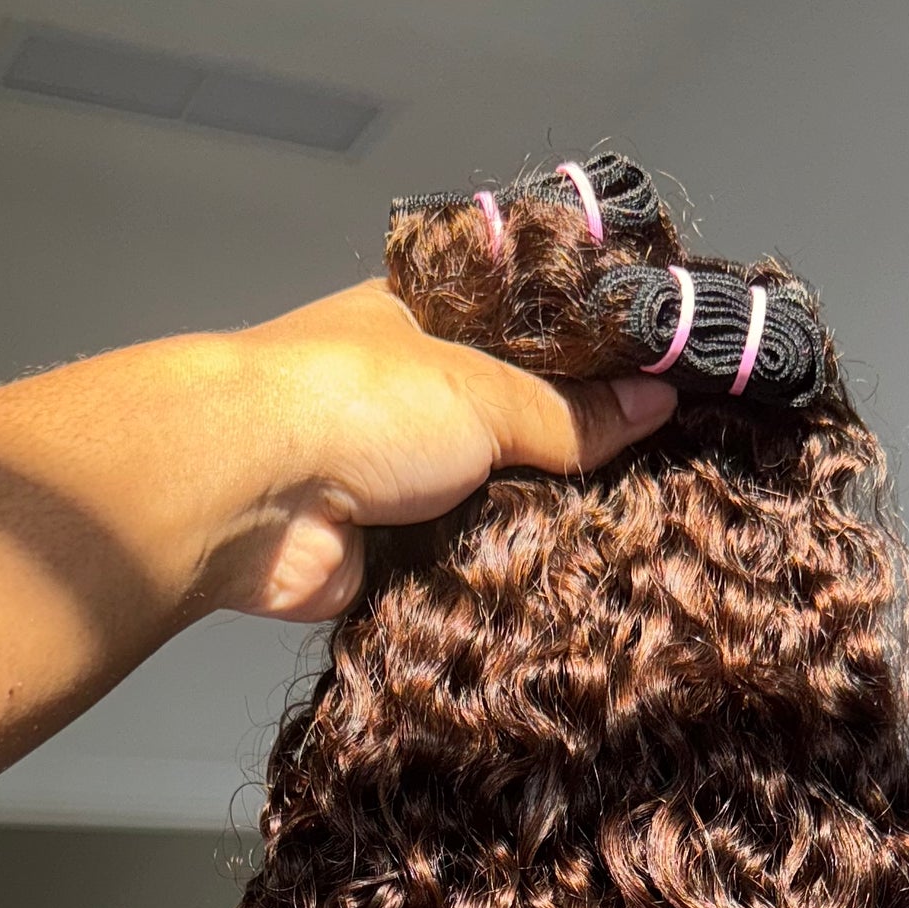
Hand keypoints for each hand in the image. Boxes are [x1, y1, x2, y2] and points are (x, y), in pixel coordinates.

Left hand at [198, 280, 675, 621]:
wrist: (250, 493)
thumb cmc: (352, 403)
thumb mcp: (486, 392)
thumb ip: (572, 412)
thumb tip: (656, 404)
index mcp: (425, 323)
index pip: (524, 339)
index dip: (588, 365)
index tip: (658, 394)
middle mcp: (407, 397)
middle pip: (513, 427)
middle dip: (569, 455)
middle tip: (657, 476)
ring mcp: (392, 478)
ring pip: (490, 502)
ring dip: (534, 523)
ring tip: (625, 537)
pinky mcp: (384, 553)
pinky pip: (462, 565)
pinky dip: (497, 576)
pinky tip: (557, 584)